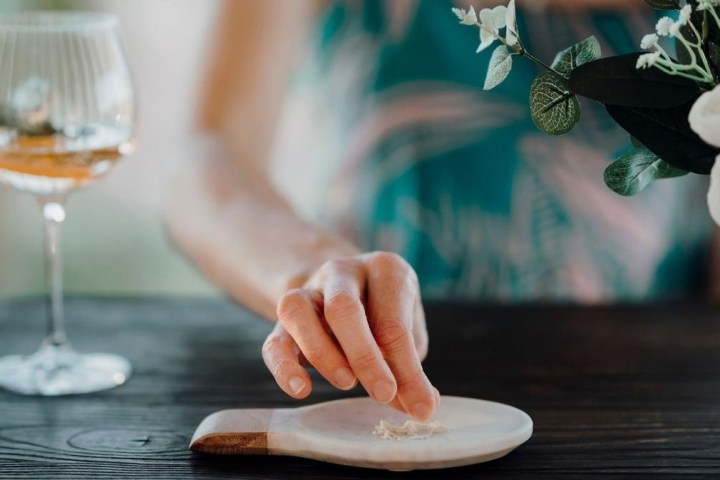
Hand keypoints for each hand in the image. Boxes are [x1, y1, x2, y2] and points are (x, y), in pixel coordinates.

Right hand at [262, 252, 438, 419]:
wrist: (344, 288)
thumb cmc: (385, 314)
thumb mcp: (408, 333)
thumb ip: (410, 368)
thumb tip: (419, 406)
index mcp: (385, 270)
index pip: (393, 322)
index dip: (406, 368)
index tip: (420, 406)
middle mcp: (342, 272)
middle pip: (343, 308)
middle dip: (365, 357)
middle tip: (384, 394)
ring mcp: (308, 290)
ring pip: (298, 312)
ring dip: (322, 353)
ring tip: (348, 383)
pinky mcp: (283, 319)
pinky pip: (274, 341)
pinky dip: (284, 367)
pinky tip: (302, 390)